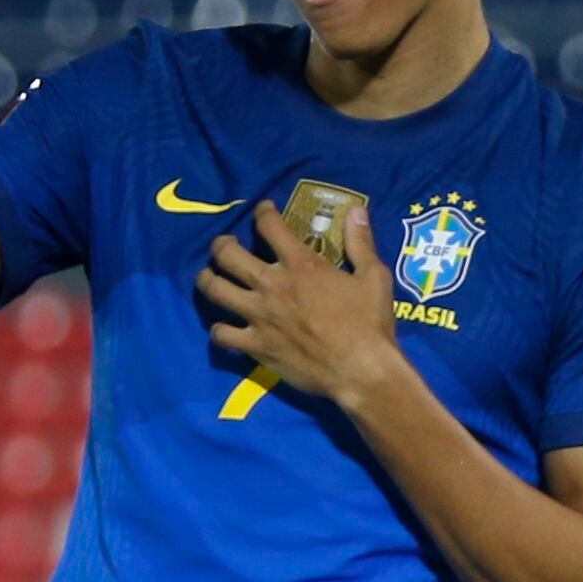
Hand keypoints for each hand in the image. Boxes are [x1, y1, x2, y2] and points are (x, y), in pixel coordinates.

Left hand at [202, 199, 401, 400]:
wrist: (361, 371)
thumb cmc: (370, 324)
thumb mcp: (374, 277)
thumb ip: (361, 242)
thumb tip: (357, 210)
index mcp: (300, 264)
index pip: (269, 225)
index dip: (263, 212)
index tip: (263, 211)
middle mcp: (272, 285)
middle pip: (227, 254)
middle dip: (222, 244)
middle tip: (226, 245)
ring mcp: (259, 316)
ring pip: (214, 289)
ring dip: (208, 279)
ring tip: (210, 277)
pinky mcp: (256, 345)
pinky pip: (222, 334)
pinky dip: (219, 329)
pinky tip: (224, 327)